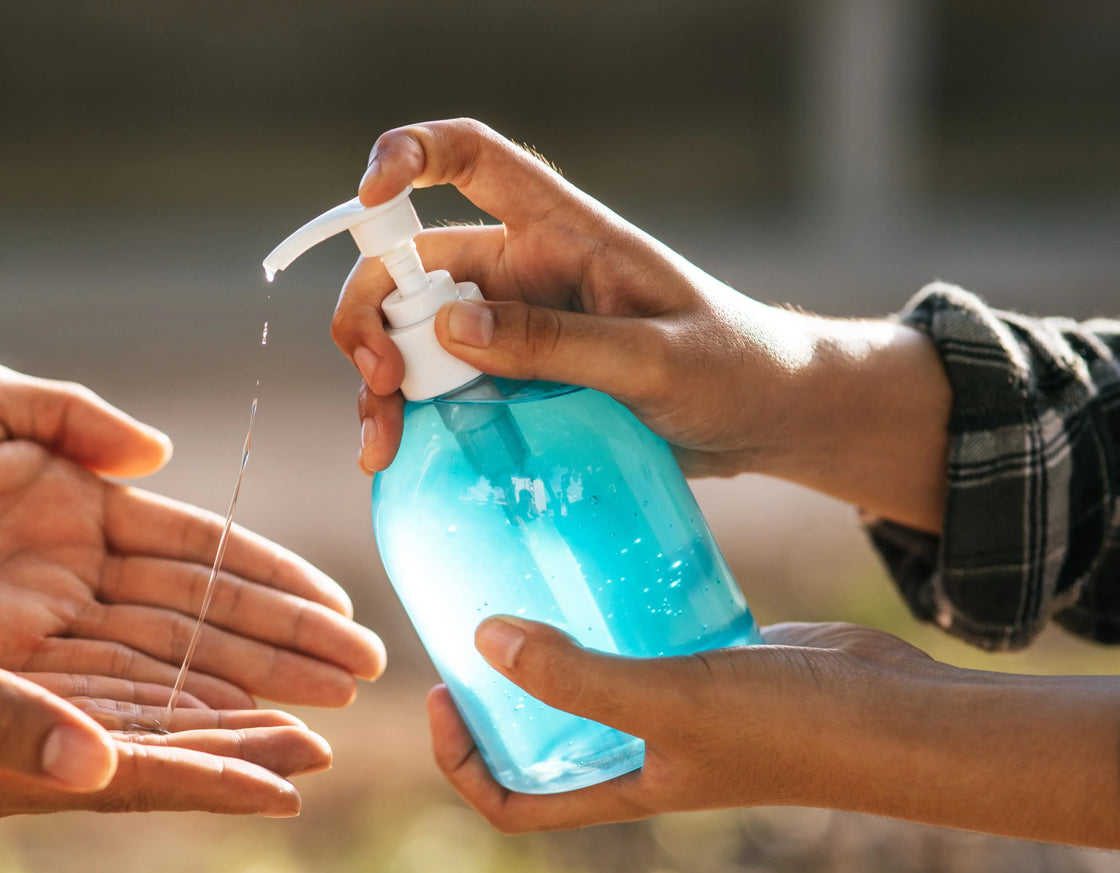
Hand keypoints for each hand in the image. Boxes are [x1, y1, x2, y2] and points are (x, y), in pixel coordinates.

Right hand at [0, 508, 329, 829]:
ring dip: (199, 729)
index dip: (210, 778)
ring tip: (279, 724)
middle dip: (229, 753)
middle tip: (322, 746)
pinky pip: (81, 708)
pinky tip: (180, 697)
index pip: (119, 778)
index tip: (293, 781)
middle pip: (137, 763)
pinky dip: (143, 706)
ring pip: (120, 736)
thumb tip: (95, 765)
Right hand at [332, 118, 950, 532]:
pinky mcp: (506, 384)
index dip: (411, 155)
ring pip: (408, 336)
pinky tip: (393, 459)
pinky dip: (403, 420)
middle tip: (381, 377)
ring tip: (379, 445)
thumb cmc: (729, 366)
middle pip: (408, 264)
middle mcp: (519, 270)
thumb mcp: (653, 357)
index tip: (371, 195)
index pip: (473, 160)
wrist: (761, 420)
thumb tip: (450, 329)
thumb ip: (556, 342)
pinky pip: (434, 392)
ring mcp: (506, 330)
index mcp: (560, 231)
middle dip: (371, 313)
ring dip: (378, 382)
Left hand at [430, 615, 1119, 846]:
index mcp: (622, 785)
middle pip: (539, 735)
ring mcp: (676, 706)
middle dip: (495, 691)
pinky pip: (640, 634)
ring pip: (589, 677)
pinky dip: (612, 605)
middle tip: (466, 615)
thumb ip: (576, 677)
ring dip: (552, 640)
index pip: (514, 802)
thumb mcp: (669, 700)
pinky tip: (597, 553)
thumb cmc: (790, 727)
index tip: (442, 696)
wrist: (899, 712)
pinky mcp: (710, 660)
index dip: (463, 764)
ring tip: (518, 574)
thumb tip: (482, 643)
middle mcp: (640, 752)